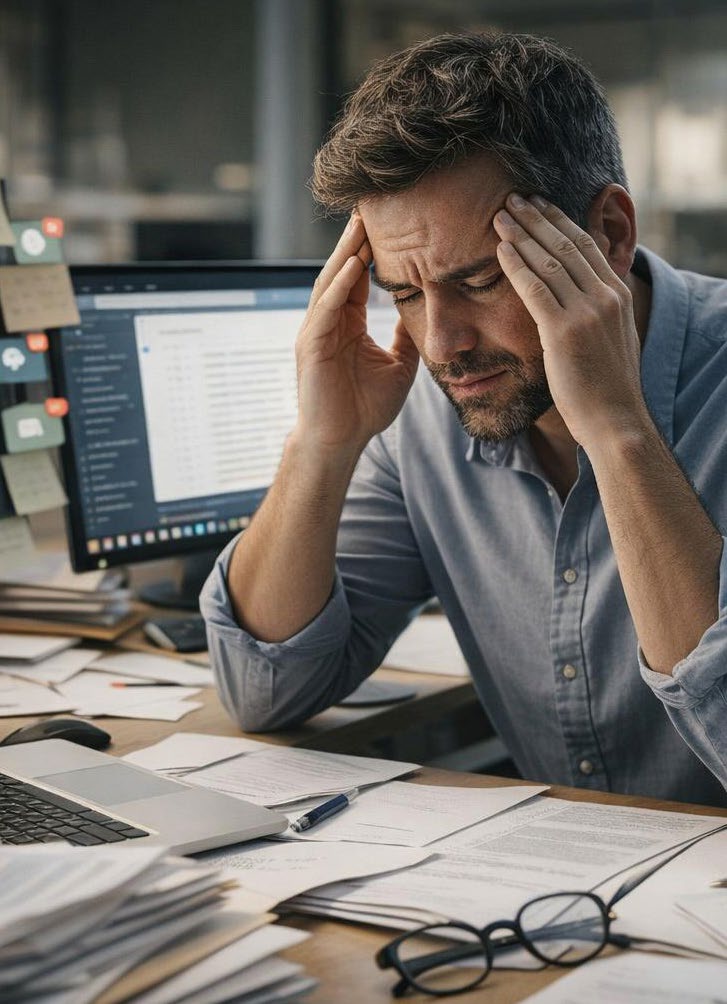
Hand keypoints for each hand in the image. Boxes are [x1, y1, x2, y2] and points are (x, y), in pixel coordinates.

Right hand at [295, 214, 418, 454]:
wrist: (341, 442)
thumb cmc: (365, 408)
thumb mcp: (399, 364)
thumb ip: (406, 336)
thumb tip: (426, 312)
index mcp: (347, 324)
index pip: (358, 277)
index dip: (372, 249)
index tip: (390, 221)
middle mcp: (328, 322)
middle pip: (342, 271)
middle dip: (355, 239)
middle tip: (371, 205)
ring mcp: (317, 332)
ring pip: (331, 283)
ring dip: (346, 253)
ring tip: (361, 224)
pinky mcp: (311, 346)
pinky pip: (326, 309)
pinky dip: (339, 286)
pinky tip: (353, 265)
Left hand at [493, 195, 646, 449]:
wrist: (615, 421)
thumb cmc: (608, 389)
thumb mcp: (612, 340)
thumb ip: (599, 312)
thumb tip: (582, 300)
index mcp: (617, 295)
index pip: (586, 246)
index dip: (560, 222)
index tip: (539, 205)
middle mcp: (605, 297)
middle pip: (567, 244)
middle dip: (538, 218)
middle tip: (513, 198)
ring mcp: (586, 312)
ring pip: (550, 261)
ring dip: (522, 235)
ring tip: (500, 215)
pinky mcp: (565, 331)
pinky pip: (535, 289)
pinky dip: (516, 265)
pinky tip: (500, 249)